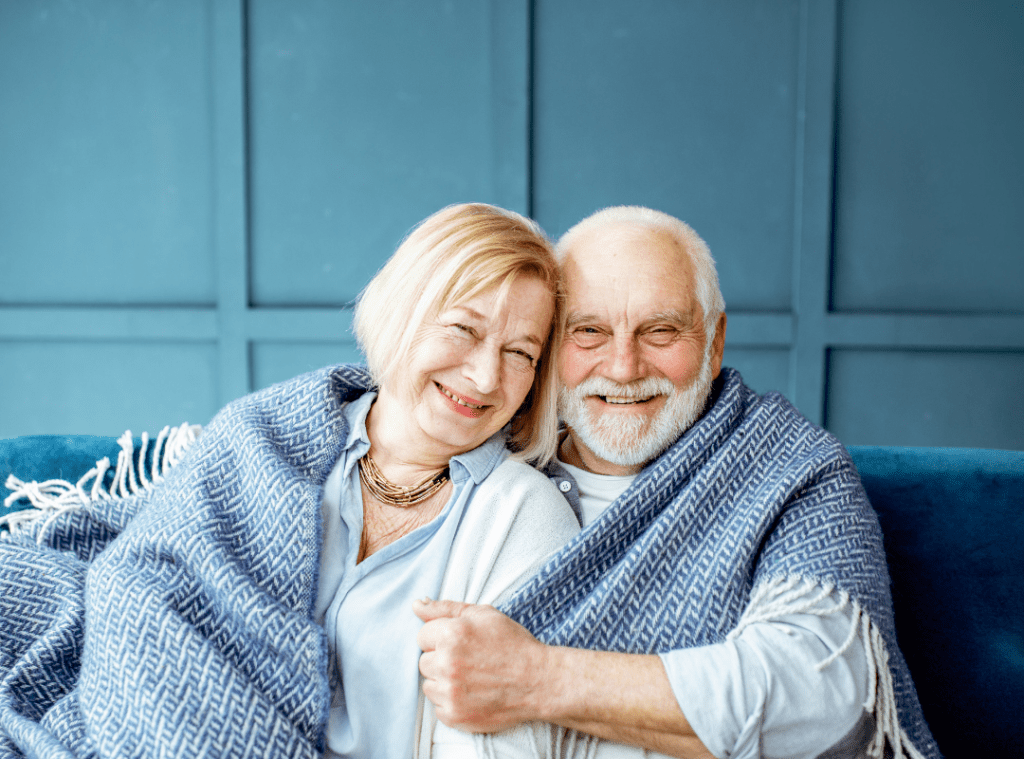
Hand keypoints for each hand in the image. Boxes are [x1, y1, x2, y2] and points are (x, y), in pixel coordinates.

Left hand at [414, 598, 549, 731]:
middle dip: (441, 660)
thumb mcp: (483, 614)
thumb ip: (445, 608)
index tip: (461, 643)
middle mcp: (447, 663)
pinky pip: (438, 708)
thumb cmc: (512, 643)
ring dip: (444, 682)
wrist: (538, 681)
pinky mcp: (455, 715)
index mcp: (451, 634)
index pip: (422, 636)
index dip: (441, 638)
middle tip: (468, 660)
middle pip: (423, 662)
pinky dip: (452, 702)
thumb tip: (416, 605)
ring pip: (428, 686)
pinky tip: (473, 694)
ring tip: (471, 678)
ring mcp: (450, 692)